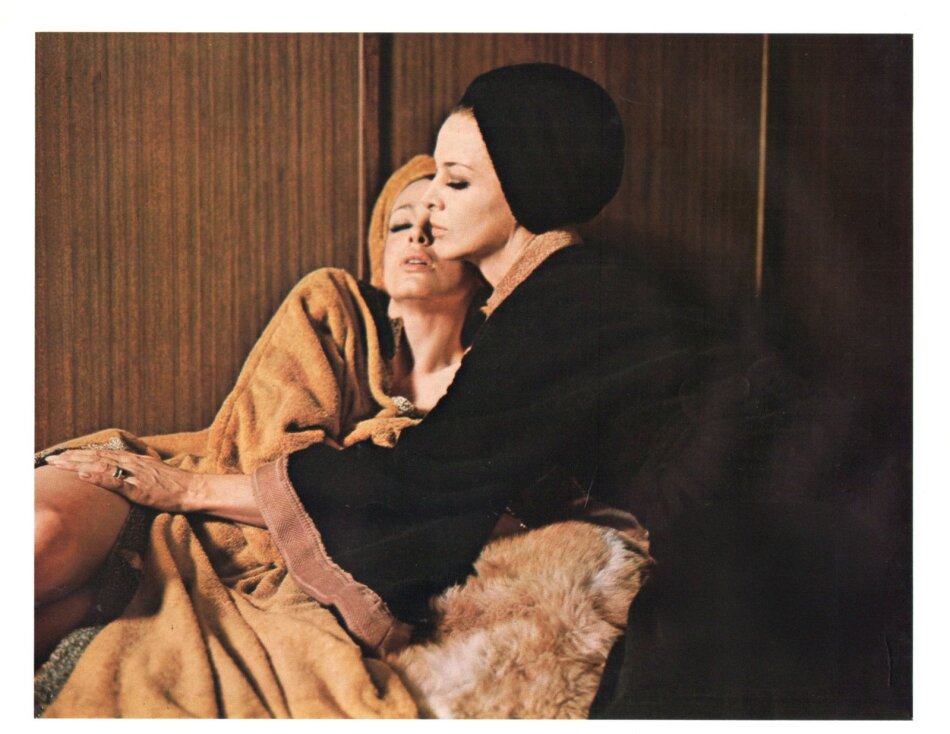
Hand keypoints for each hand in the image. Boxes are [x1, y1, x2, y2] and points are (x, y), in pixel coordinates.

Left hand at [45, 449, 201, 513]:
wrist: (192, 489)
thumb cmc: (173, 485)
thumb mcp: (153, 473)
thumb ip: (138, 468)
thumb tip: (127, 467)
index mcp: (133, 460)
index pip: (101, 454)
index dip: (80, 454)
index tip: (62, 456)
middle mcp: (131, 462)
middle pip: (96, 457)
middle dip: (72, 457)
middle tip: (50, 458)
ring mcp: (134, 474)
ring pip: (101, 465)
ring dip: (78, 463)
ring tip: (59, 464)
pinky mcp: (138, 487)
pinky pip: (115, 481)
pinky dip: (98, 477)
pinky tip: (83, 475)